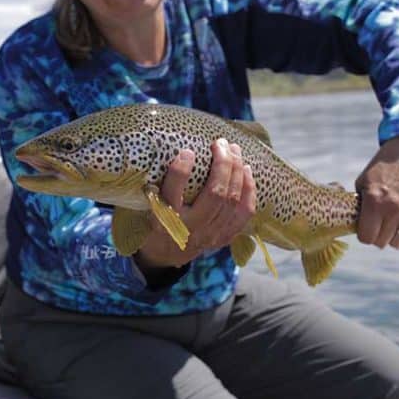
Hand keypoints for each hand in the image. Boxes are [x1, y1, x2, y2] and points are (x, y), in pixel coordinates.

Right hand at [135, 139, 256, 269]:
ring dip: (237, 172)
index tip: (187, 151)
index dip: (180, 172)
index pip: (173, 195)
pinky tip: (247, 171)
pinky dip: (249, 191)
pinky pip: (244, 214)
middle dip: (222, 165)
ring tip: (234, 150)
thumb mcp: (149, 206)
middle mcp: (190, 229)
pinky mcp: (223, 237)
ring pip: (232, 201)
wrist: (165, 255)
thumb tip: (179, 152)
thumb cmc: (157, 222)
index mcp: (165, 221)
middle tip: (221, 143)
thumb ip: (159, 184)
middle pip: (215, 195)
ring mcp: (210, 235)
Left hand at [355, 136, 398, 249]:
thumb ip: (360, 203)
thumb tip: (356, 221)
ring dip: (391, 238)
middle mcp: (392, 209)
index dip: (363, 235)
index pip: (366, 237)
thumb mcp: (363, 181)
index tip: (364, 228)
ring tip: (388, 228)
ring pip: (398, 242)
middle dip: (376, 237)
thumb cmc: (382, 166)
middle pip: (381, 242)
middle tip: (376, 226)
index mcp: (374, 201)